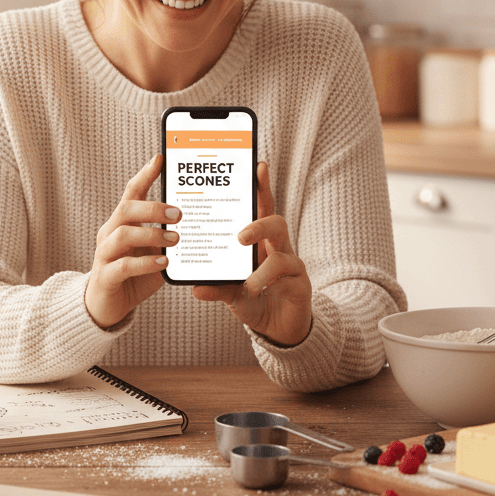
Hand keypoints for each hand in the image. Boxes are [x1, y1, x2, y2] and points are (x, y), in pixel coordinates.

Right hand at [85, 154, 179, 328]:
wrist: (107, 306)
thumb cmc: (134, 274)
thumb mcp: (154, 251)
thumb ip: (167, 237)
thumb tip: (199, 224)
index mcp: (122, 222)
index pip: (132, 192)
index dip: (145, 175)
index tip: (160, 159)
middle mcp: (110, 233)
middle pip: (126, 210)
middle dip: (153, 208)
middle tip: (179, 214)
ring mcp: (104, 254)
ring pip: (122, 235)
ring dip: (151, 235)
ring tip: (175, 239)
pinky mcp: (105, 277)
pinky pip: (123, 266)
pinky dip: (145, 263)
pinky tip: (164, 262)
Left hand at [192, 161, 311, 346]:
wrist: (280, 330)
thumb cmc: (256, 302)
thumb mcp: (231, 295)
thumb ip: (216, 287)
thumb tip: (194, 288)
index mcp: (259, 243)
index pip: (260, 209)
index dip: (260, 187)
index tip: (257, 164)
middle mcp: (277, 247)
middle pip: (275, 218)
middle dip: (260, 214)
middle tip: (240, 233)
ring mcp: (291, 262)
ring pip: (282, 239)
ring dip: (259, 241)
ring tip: (241, 250)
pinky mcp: (299, 280)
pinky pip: (285, 269)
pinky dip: (264, 278)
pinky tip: (251, 288)